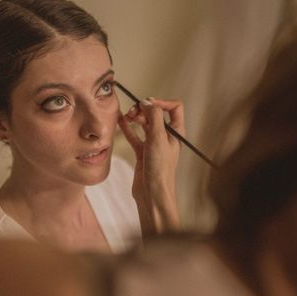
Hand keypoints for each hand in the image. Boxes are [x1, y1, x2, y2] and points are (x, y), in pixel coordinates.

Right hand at [118, 97, 183, 234]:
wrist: (153, 194)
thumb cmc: (160, 169)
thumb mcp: (158, 138)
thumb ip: (154, 117)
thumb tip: (148, 101)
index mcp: (176, 132)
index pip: (174, 107)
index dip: (161, 102)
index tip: (147, 103)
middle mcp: (167, 136)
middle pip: (156, 113)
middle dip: (144, 109)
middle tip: (133, 111)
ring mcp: (154, 144)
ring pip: (144, 123)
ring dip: (135, 117)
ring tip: (125, 116)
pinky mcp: (143, 152)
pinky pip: (135, 135)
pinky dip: (127, 128)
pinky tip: (120, 122)